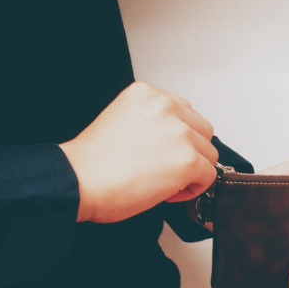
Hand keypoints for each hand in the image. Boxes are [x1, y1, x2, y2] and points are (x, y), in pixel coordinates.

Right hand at [59, 82, 218, 222]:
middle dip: (189, 153)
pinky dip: (193, 189)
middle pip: (202, 131)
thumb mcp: (122, 121)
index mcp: (146, 94)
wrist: (79, 181)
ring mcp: (178, 132)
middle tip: (165, 170)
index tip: (162, 154)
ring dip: (192, 172)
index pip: (184, 113)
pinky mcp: (186, 159)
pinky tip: (168, 192)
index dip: (177, 140)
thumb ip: (150, 123)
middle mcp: (165, 107)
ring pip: (208, 155)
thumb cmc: (92, 163)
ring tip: (164, 182)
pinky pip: (208, 177)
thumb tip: (171, 143)